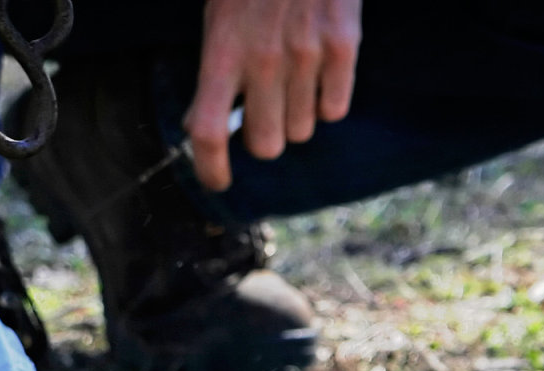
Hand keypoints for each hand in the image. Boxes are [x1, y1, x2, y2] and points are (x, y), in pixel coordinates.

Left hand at [184, 0, 361, 191]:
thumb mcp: (217, 16)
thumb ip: (214, 72)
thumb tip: (200, 126)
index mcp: (222, 50)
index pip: (207, 131)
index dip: (210, 169)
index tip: (217, 181)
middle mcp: (263, 59)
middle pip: (264, 144)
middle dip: (263, 137)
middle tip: (263, 113)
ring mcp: (306, 54)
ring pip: (302, 132)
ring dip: (296, 117)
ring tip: (293, 80)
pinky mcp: (342, 46)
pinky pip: (336, 110)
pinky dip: (327, 102)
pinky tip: (319, 75)